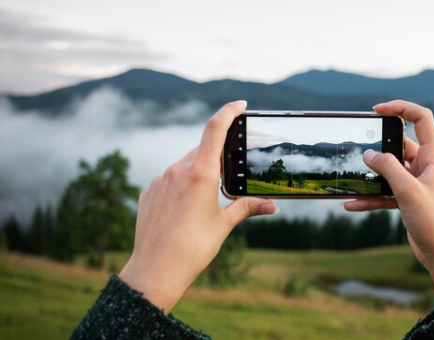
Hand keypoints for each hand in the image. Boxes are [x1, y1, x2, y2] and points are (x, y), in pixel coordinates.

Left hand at [119, 100, 277, 312]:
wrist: (155, 270)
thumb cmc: (193, 248)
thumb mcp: (224, 225)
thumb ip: (247, 208)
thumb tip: (272, 206)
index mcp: (200, 174)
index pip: (214, 129)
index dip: (228, 111)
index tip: (240, 104)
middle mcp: (177, 171)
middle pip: (202, 150)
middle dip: (217, 157)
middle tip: (229, 174)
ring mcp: (160, 181)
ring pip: (184, 165)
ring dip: (198, 173)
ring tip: (205, 202)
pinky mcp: (148, 192)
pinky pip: (169, 180)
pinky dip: (181, 186)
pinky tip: (185, 211)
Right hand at [344, 100, 433, 309]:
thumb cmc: (433, 220)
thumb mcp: (407, 190)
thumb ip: (387, 168)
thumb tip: (369, 154)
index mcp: (433, 157)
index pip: (421, 119)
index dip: (401, 108)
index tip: (378, 110)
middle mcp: (425, 165)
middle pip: (399, 144)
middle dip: (378, 147)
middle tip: (359, 147)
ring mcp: (415, 182)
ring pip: (388, 170)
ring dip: (371, 175)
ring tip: (352, 178)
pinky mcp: (407, 199)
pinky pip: (384, 191)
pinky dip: (369, 196)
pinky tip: (351, 204)